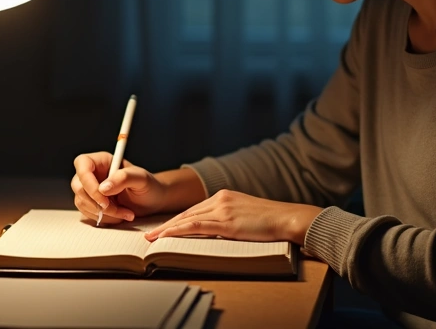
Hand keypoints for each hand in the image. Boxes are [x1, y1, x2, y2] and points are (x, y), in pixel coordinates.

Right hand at [71, 151, 166, 224]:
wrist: (152, 201)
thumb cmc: (149, 186)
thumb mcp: (141, 179)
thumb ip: (123, 178)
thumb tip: (103, 188)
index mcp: (102, 160)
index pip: (83, 164)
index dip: (88, 182)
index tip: (104, 198)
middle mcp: (93, 173)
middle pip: (78, 186)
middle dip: (96, 201)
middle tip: (114, 208)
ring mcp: (90, 189)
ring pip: (82, 202)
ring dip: (103, 212)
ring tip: (125, 212)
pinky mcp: (92, 203)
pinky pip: (88, 213)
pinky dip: (104, 218)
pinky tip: (120, 216)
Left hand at [143, 189, 322, 244]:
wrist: (286, 218)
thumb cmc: (270, 221)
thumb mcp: (244, 215)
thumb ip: (228, 219)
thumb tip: (213, 231)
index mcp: (224, 196)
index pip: (194, 209)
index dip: (176, 219)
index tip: (163, 228)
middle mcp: (220, 199)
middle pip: (187, 213)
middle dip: (166, 224)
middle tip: (149, 235)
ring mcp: (222, 209)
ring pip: (187, 219)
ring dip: (167, 229)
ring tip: (152, 239)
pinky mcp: (226, 222)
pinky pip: (196, 226)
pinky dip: (178, 231)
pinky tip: (167, 236)